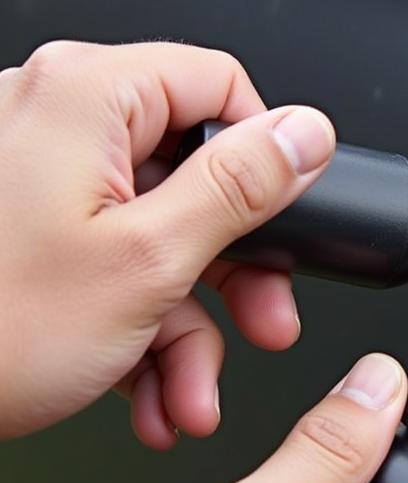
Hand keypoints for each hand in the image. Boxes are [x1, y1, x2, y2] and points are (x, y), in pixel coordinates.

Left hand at [0, 40, 335, 445]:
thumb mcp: (148, 260)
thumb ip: (240, 187)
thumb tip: (305, 133)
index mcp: (84, 99)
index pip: (220, 87)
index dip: (266, 160)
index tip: (282, 227)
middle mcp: (56, 122)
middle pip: (196, 175)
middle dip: (236, 273)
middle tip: (263, 322)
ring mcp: (38, 179)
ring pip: (161, 240)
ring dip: (189, 331)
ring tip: (188, 396)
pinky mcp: (28, 231)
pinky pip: (114, 266)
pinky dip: (142, 335)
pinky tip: (152, 395)